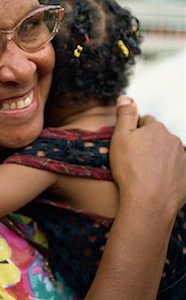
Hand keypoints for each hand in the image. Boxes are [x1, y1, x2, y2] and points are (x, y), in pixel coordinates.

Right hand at [110, 96, 185, 213]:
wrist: (149, 202)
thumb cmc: (131, 171)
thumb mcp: (120, 139)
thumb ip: (124, 115)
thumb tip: (126, 97)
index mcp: (155, 129)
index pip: (146, 121)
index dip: (136, 132)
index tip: (129, 145)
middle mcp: (173, 139)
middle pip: (159, 136)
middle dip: (149, 144)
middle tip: (136, 161)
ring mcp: (183, 158)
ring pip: (168, 152)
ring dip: (160, 158)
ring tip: (146, 173)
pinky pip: (177, 168)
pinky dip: (169, 172)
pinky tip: (158, 182)